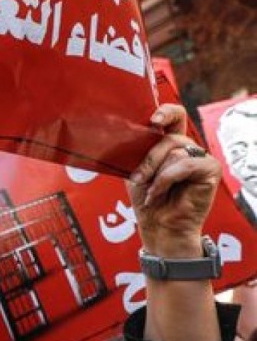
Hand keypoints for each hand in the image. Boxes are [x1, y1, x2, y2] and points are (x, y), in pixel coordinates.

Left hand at [128, 103, 221, 253]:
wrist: (158, 226)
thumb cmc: (148, 200)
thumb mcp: (137, 171)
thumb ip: (139, 152)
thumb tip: (130, 135)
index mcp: (170, 144)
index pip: (175, 116)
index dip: (166, 113)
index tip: (153, 120)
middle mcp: (187, 148)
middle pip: (169, 138)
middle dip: (149, 160)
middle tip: (139, 179)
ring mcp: (200, 157)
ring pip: (175, 151)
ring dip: (157, 174)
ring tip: (153, 192)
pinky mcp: (210, 169)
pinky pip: (185, 164)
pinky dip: (167, 179)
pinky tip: (160, 192)